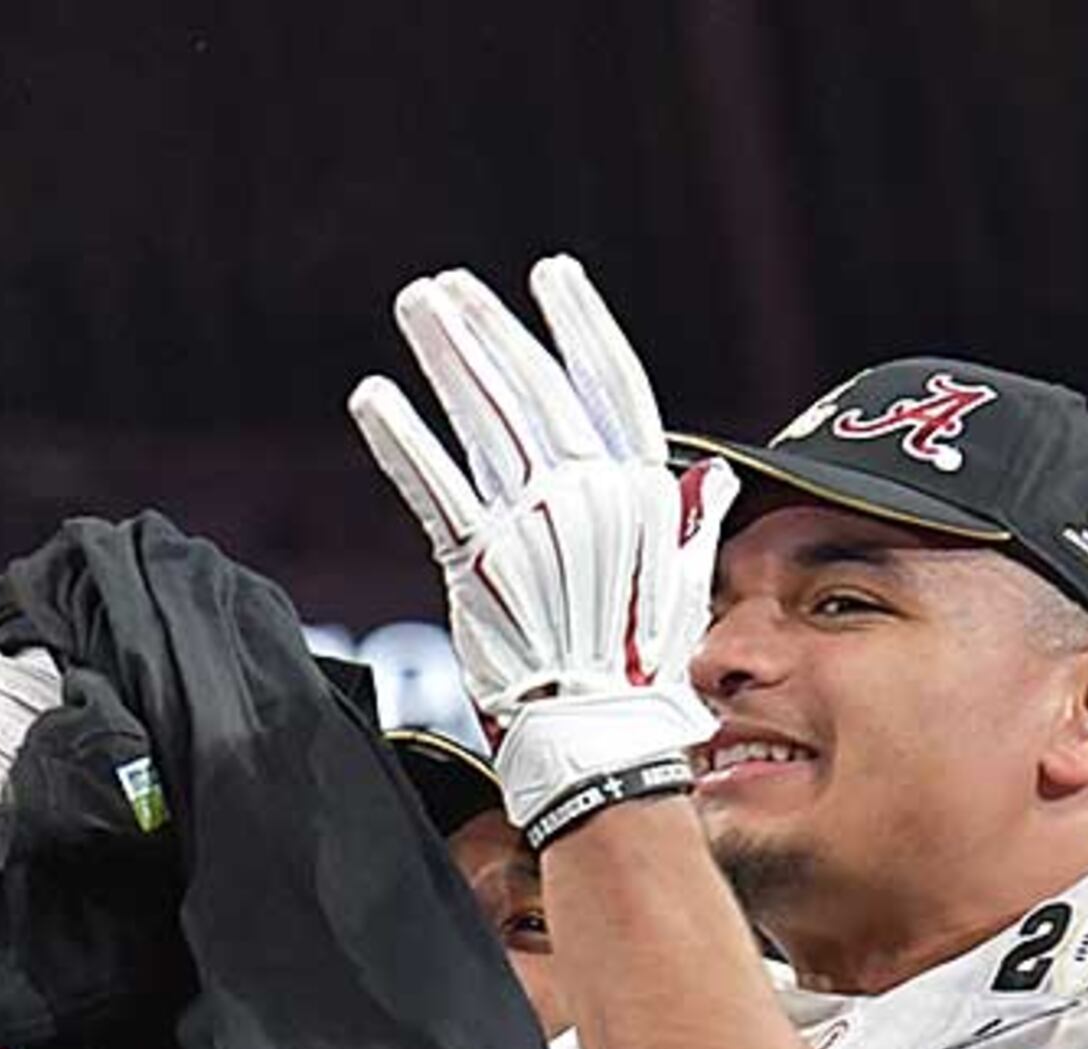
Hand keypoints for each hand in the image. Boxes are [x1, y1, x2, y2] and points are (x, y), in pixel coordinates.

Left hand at [346, 258, 734, 833]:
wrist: (602, 736)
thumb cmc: (642, 669)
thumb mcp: (685, 582)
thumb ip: (690, 521)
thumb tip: (715, 475)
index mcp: (644, 491)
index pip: (613, 382)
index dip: (580, 322)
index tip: (551, 272)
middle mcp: (590, 496)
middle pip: (534, 388)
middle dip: (487, 330)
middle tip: (446, 287)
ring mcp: (533, 526)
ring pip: (484, 419)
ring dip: (445, 356)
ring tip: (415, 306)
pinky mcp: (477, 564)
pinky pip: (432, 485)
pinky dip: (401, 437)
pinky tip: (372, 397)